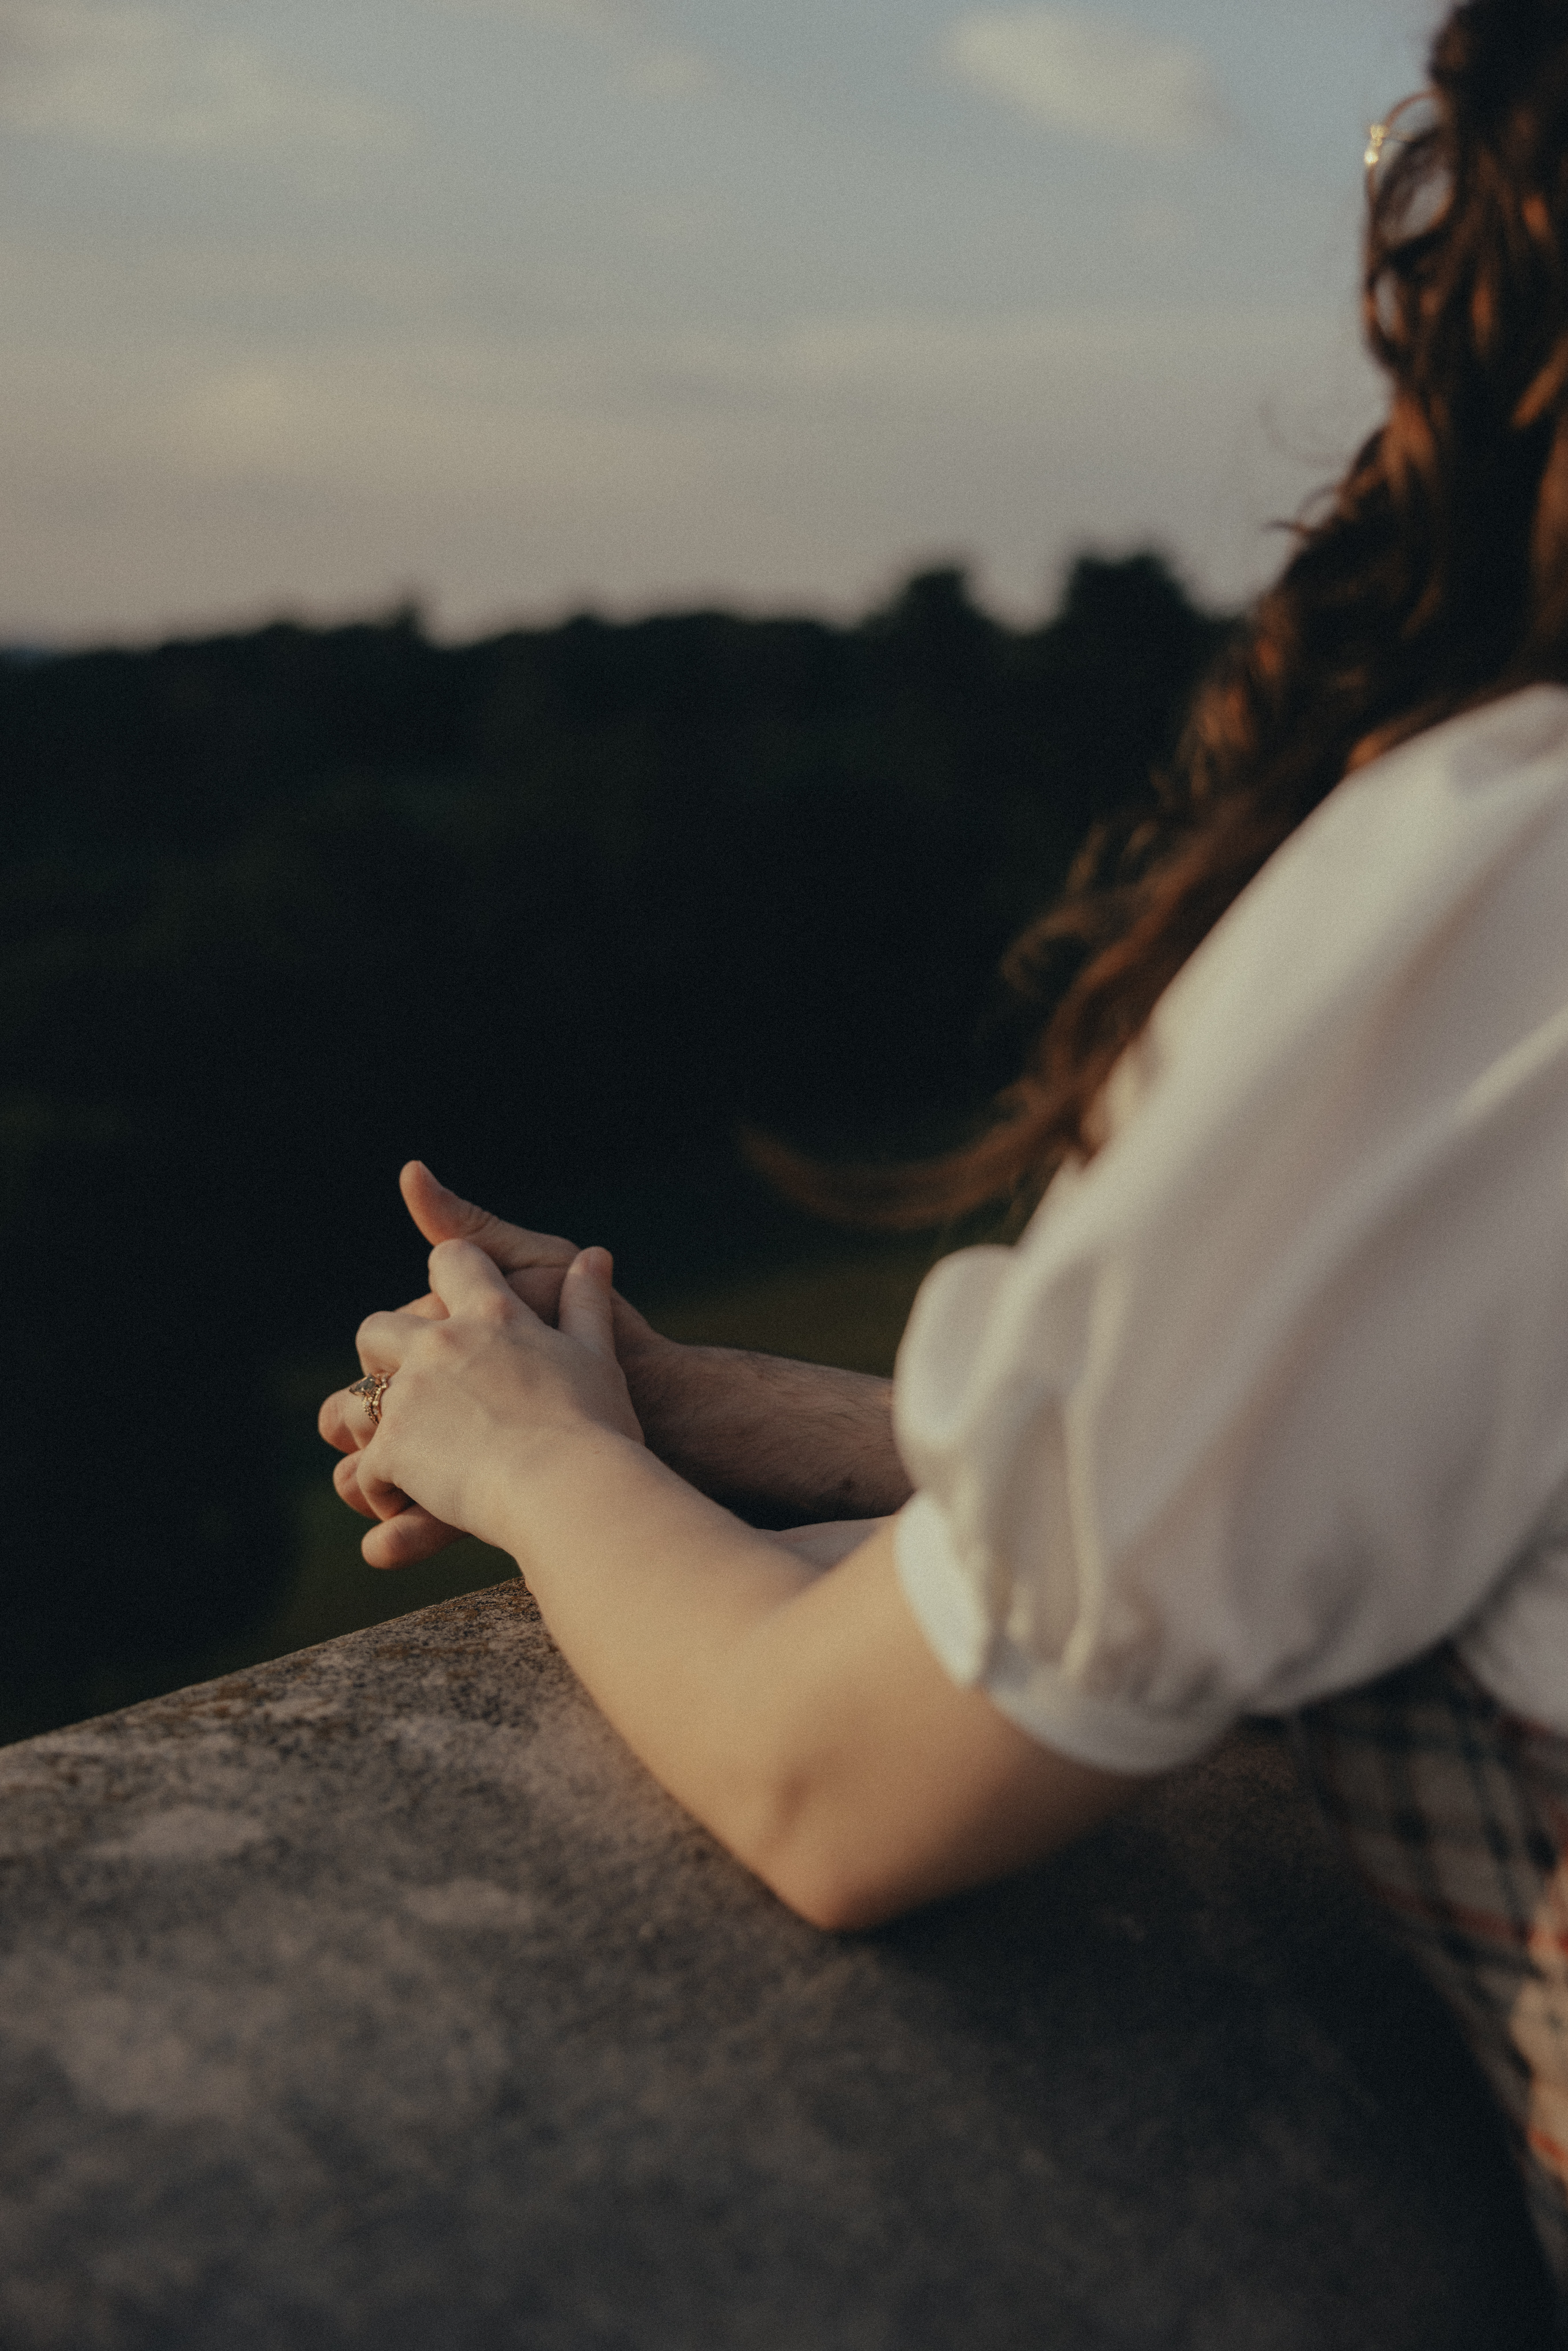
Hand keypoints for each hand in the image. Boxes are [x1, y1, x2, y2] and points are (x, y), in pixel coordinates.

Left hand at [324, 1240, 642, 1568]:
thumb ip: (586, 1303)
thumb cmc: (597, 1424)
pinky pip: (367, 1472)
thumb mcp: (597, 1355)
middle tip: (412, 1390)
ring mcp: (410, 1396)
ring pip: (353, 1403)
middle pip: (377, 1328)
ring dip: (369, 1429)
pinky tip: (410, 1507)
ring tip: (401, 1459)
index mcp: (493, 1315)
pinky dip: (384, 1491)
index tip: (452, 1297)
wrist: (570, 1487)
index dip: (447, 1273)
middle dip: (381, 1356)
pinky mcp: (392, 1449)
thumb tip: (595, 1256)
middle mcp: (440, 1345)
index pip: (454, 1261)